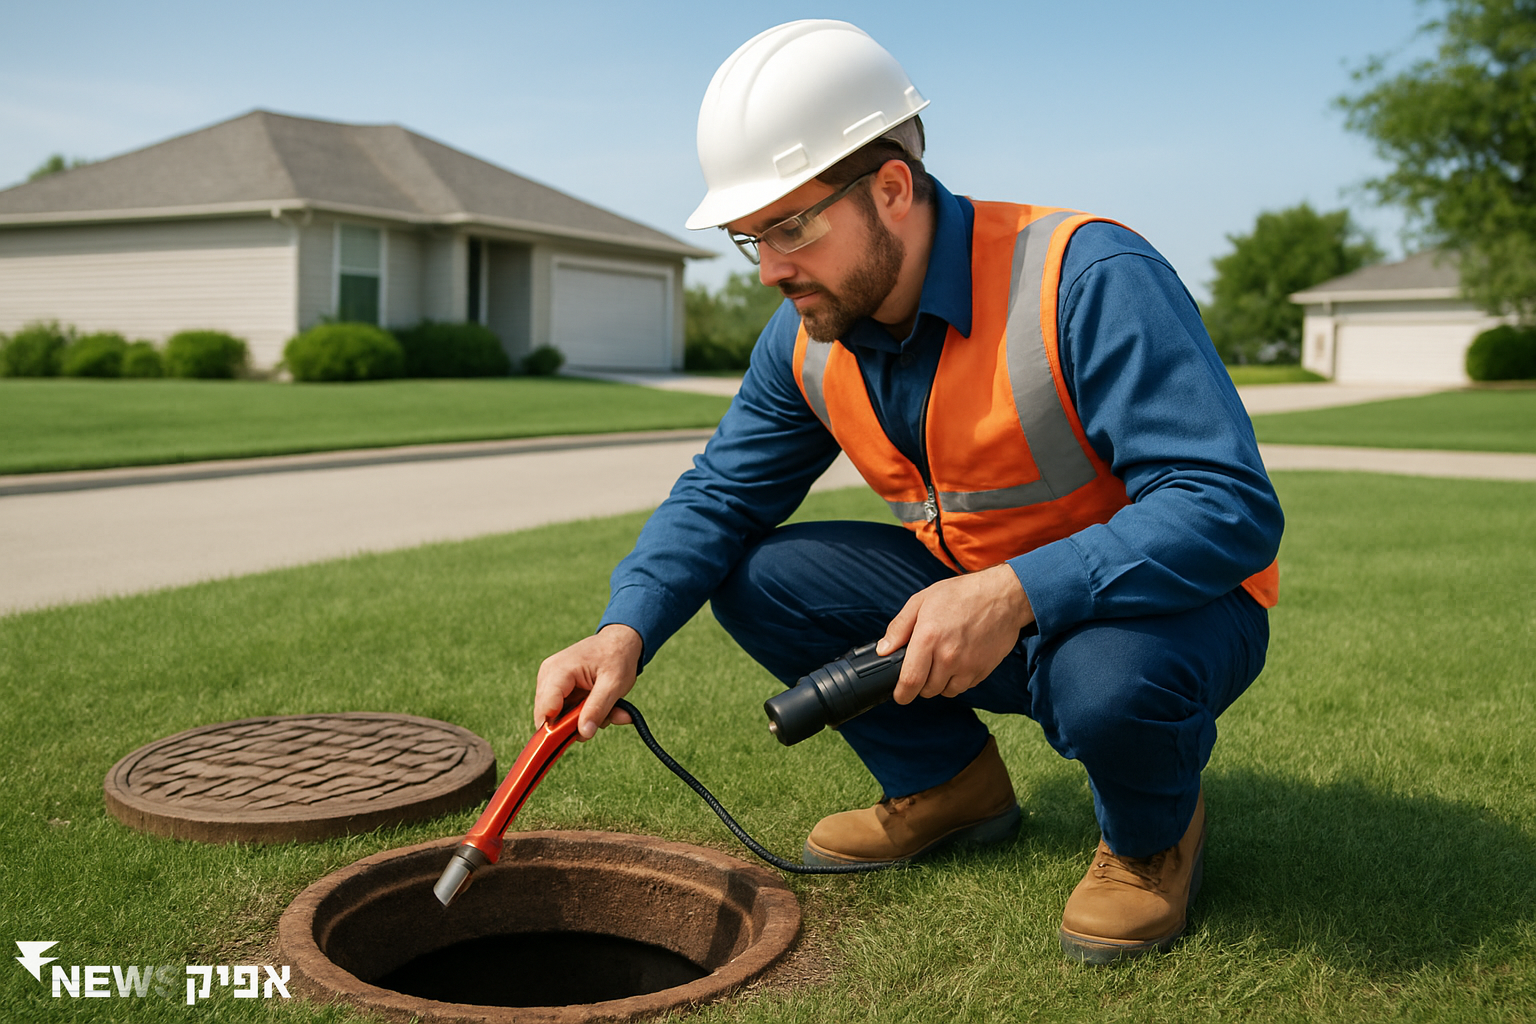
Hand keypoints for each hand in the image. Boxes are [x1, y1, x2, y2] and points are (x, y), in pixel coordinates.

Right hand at [534, 624, 643, 739]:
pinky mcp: (558, 688)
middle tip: (604, 718)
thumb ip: (598, 709)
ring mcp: (551, 682)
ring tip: (609, 710)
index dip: (560, 729)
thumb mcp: (614, 684)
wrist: (620, 641)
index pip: (545, 711)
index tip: (584, 733)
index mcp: (558, 671)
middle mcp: (548, 676)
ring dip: (586, 720)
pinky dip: (586, 714)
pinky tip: (604, 708)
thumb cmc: (617, 657)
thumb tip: (583, 734)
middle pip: (550, 717)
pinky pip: (567, 711)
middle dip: (578, 725)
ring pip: (560, 717)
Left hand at [876, 564, 1034, 703]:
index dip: (902, 694)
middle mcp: (948, 656)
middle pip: (927, 690)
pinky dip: (957, 680)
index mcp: (928, 638)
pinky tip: (959, 661)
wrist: (1003, 595)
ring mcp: (968, 666)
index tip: (900, 695)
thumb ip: (899, 627)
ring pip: (945, 691)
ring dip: (939, 683)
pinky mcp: (983, 670)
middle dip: (920, 685)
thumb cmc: (961, 594)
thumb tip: (883, 650)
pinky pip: (964, 687)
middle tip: (922, 668)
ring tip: (941, 663)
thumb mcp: (922, 601)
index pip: (910, 681)